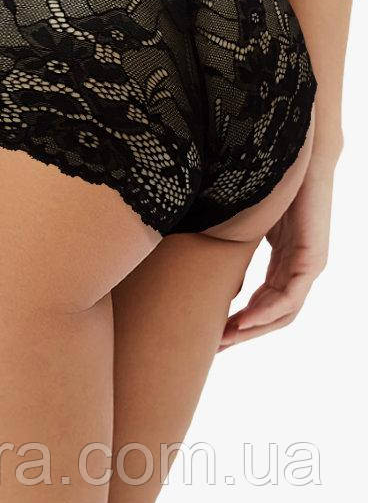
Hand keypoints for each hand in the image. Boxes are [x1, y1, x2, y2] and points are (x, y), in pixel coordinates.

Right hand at [220, 151, 335, 349]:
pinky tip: (244, 320)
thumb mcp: (242, 221)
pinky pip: (290, 297)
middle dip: (242, 333)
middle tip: (214, 347)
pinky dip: (267, 312)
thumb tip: (190, 253)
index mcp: (283, 261)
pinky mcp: (312, 258)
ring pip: (282, 312)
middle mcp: (298, 268)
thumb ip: (229, 243)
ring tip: (225, 340)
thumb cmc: (268, 180)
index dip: (238, 322)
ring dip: (252, 329)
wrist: (297, 155)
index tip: (211, 334)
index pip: (263, 302)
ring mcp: (307, 266)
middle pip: (272, 314)